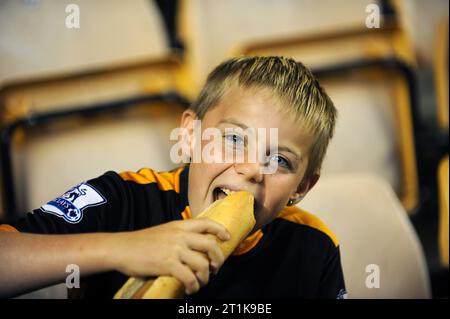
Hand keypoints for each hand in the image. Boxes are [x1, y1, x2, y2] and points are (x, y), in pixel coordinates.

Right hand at [108, 219, 229, 293]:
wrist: (121, 248)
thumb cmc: (140, 242)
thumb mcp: (163, 231)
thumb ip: (178, 235)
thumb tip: (193, 246)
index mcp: (179, 225)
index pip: (206, 223)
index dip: (220, 229)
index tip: (227, 237)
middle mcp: (180, 235)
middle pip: (210, 245)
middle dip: (218, 259)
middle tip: (216, 268)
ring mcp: (175, 249)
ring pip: (203, 264)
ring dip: (205, 277)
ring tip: (201, 282)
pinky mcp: (168, 264)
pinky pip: (190, 277)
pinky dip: (194, 286)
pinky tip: (191, 289)